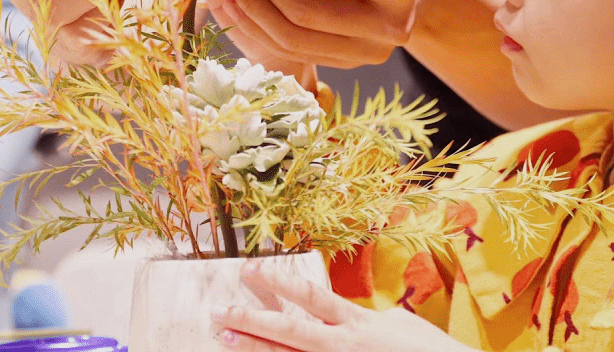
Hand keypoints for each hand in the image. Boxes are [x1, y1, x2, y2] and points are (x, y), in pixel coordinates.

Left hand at [211, 260, 474, 351]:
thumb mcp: (395, 325)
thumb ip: (364, 318)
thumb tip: (343, 313)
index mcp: (357, 323)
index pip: (309, 297)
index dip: (277, 282)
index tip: (249, 270)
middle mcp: (343, 346)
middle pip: (288, 331)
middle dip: (252, 319)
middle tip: (218, 311)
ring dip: (255, 349)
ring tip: (225, 337)